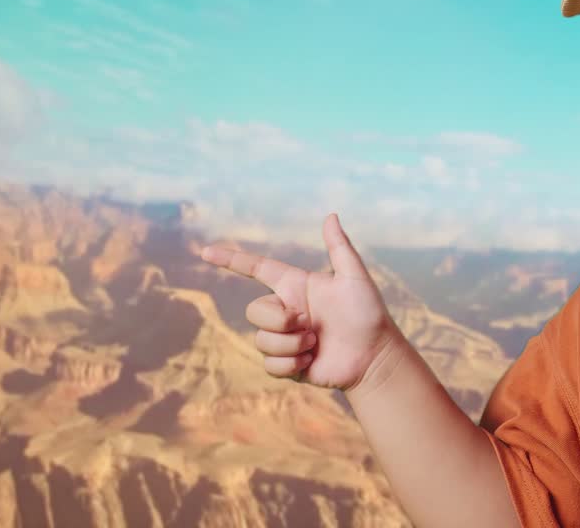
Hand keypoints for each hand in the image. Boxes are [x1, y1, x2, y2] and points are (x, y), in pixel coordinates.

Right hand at [199, 213, 401, 391]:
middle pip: (255, 310)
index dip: (232, 260)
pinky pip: (269, 364)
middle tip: (309, 325)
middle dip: (279, 320)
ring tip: (316, 344)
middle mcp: (286, 311)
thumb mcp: (354, 278)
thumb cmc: (368, 314)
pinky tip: (312, 361)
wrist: (375, 356)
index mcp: (296, 287)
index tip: (205, 252)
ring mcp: (285, 339)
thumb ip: (339, 248)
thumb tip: (330, 215)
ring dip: (290, 345)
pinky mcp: (287, 364)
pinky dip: (291, 363)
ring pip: (261, 340)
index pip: (257, 269)